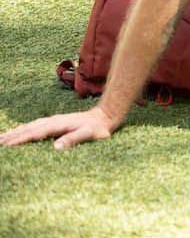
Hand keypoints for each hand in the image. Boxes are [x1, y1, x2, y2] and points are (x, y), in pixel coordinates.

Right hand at [0, 107, 117, 150]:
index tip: (6, 146)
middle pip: (28, 129)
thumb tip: (55, 147)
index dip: (20, 140)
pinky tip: (18, 132)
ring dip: (15, 132)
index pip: (35, 133)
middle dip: (11, 136)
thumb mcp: (89, 135)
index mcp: (58, 125)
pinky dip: (23, 129)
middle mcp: (53, 121)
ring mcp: (53, 121)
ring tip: (1, 138)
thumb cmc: (98, 128)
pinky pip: (34, 126)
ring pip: (29, 126)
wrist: (105, 116)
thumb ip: (73, 140)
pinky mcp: (55, 122)